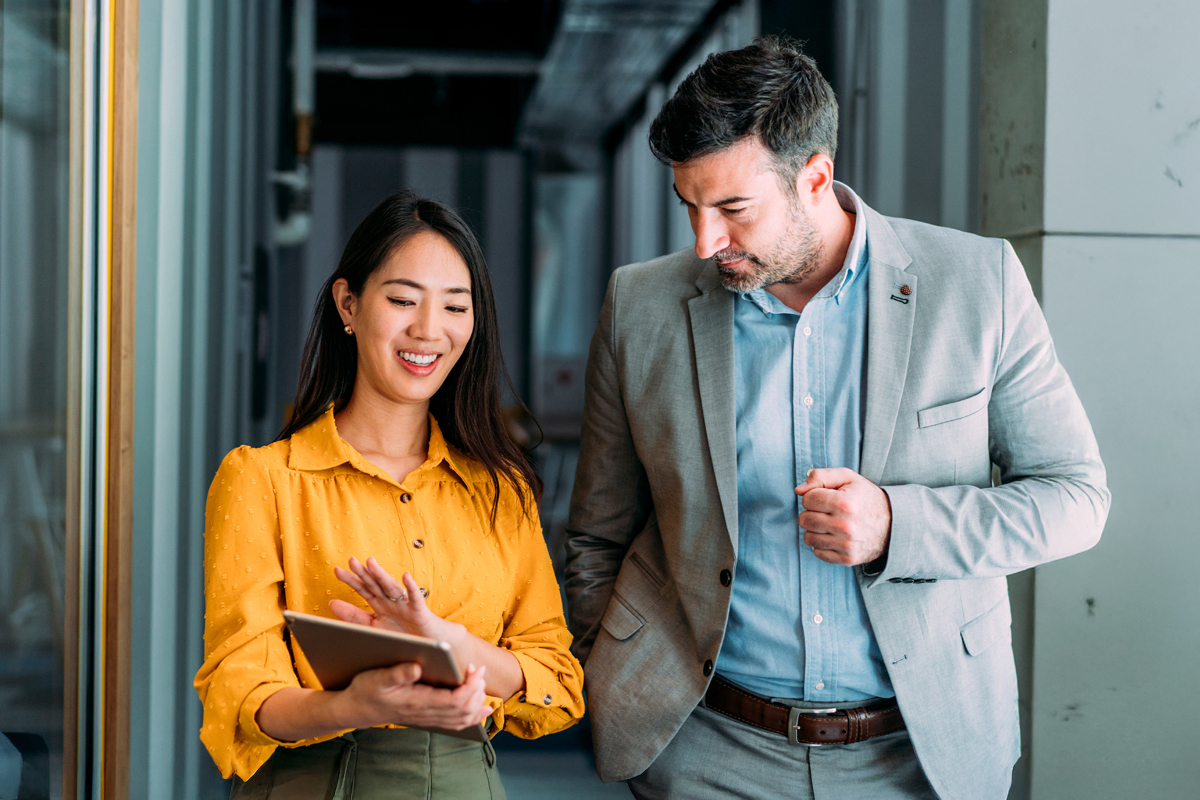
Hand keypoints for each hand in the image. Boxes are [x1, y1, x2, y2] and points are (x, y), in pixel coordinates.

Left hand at [331, 557, 462, 644]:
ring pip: (392, 588)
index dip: (351, 580)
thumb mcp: (372, 626)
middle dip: (364, 573)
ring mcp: (405, 605)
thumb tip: (331, 603)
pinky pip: (415, 598)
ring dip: (382, 575)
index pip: (364, 589)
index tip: (337, 570)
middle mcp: (391, 601)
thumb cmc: (401, 635)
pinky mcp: (419, 612)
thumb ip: (353, 616)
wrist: (428, 646)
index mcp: (380, 604)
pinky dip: (411, 588)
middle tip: (351, 560)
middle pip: (376, 585)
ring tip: (371, 563)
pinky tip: (405, 576)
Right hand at [339, 661, 491, 730]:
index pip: (454, 699)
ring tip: (481, 683)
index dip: (470, 686)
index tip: (476, 669)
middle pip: (463, 710)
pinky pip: (455, 723)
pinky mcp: (427, 718)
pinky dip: (473, 717)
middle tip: (479, 670)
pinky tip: (482, 708)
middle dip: (477, 690)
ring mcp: (427, 718)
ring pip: (461, 719)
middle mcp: (425, 713)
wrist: (356, 710)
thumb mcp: (377, 678)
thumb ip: (397, 673)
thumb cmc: (366, 691)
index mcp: (417, 702)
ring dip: (477, 703)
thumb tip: (417, 667)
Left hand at [796, 468, 891, 565]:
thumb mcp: (848, 478)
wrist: (894, 524)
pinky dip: (822, 545)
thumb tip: (798, 490)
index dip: (814, 496)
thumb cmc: (866, 498)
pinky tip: (833, 537)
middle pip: (804, 519)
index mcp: (844, 503)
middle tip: (826, 511)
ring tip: (829, 524)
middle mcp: (844, 526)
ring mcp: (846, 545)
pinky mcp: (847, 559)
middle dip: (811, 512)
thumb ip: (821, 476)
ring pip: (808, 537)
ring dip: (815, 530)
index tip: (825, 497)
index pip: (807, 499)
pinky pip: (817, 553)